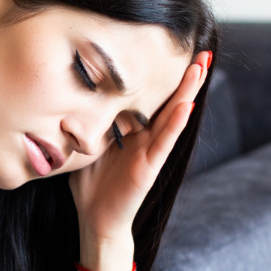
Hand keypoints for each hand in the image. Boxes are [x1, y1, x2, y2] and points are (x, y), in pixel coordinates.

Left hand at [69, 51, 210, 270]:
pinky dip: (175, 123)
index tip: (171, 49)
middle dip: (186, 76)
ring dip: (188, 91)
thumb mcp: (86, 146)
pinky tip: (187, 105)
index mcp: (133, 131)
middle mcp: (146, 138)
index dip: (160, 75)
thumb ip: (85, 124)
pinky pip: (164, 142)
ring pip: (173, 115)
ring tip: (201, 67)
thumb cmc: (91, 186)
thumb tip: (68, 97)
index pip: (149, 97)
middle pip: (169, 100)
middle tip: (202, 50)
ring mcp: (151, 152)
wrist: (96, 221)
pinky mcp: (149, 168)